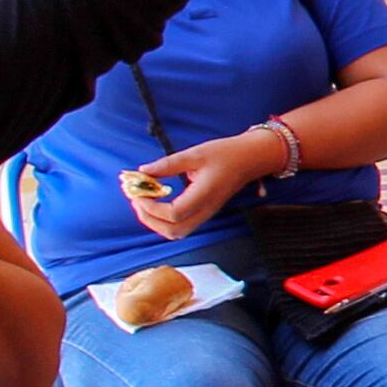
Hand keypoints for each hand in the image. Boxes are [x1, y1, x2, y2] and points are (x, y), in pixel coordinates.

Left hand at [120, 130, 281, 240]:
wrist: (250, 159)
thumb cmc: (225, 154)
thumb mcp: (195, 154)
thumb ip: (167, 164)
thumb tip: (143, 171)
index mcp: (204, 195)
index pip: (173, 214)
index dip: (151, 207)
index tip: (139, 192)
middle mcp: (205, 210)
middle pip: (173, 231)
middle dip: (149, 218)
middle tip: (136, 199)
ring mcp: (206, 214)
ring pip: (176, 232)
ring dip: (155, 222)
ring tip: (143, 202)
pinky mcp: (204, 213)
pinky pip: (181, 226)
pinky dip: (164, 220)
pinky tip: (157, 203)